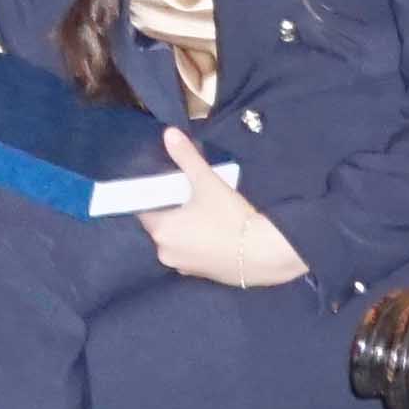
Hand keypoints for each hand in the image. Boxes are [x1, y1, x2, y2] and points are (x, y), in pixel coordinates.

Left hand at [138, 129, 304, 284]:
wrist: (264, 254)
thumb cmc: (230, 217)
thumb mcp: (207, 182)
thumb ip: (186, 157)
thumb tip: (169, 133)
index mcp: (160, 231)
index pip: (144, 209)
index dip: (154, 195)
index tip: (167, 184)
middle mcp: (166, 252)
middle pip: (161, 225)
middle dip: (171, 210)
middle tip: (189, 194)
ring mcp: (184, 267)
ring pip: (177, 240)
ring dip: (184, 227)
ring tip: (203, 211)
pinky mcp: (202, 275)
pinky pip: (192, 253)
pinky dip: (197, 242)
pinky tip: (214, 231)